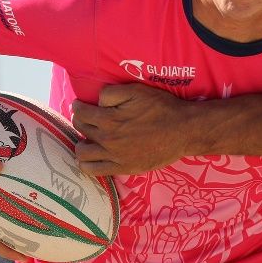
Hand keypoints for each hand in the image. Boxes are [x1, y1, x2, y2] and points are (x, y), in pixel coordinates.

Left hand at [72, 84, 194, 175]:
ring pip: (82, 153)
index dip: (78, 106)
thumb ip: (111, 93)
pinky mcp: (122, 168)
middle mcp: (108, 140)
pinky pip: (93, 170)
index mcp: (109, 119)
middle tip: (87, 118)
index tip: (80, 105)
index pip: (80, 113)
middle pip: (81, 130)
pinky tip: (92, 157)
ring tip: (88, 138)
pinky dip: (87, 164)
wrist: (183, 131)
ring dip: (81, 143)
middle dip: (80, 121)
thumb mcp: (137, 91)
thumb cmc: (162, 108)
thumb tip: (96, 101)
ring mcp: (114, 157)